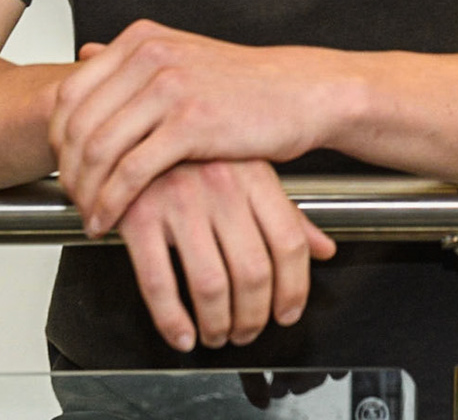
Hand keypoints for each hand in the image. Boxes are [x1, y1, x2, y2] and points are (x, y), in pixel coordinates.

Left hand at [51, 20, 329, 235]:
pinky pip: (131, 171)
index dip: (56, 137)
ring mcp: (171, 87)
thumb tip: (88, 54)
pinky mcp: (191, 123)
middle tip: (70, 198)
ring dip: (85, 191)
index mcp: (143, 39)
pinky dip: (111, 202)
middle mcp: (151, 56)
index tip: (62, 166)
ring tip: (88, 214)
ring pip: (99, 148)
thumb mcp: (185, 56)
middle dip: (67, 169)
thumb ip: (135, 59)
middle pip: (77, 122)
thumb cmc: (249, 83)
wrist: (303, 92)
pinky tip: (109, 219)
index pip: (70, 92)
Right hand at [114, 159, 335, 352]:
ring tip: (217, 335)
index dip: (294, 289)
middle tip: (248, 333)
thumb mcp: (250, 171)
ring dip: (217, 324)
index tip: (287, 314)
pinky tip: (181, 334)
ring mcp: (180, 200)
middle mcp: (222, 187)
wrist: (133, 122)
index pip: (290, 243)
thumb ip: (288, 214)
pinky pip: (159, 282)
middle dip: (254, 316)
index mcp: (255, 176)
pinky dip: (172, 320)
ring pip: (210, 284)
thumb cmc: (197, 152)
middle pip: (253, 271)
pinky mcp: (138, 216)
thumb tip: (324, 249)